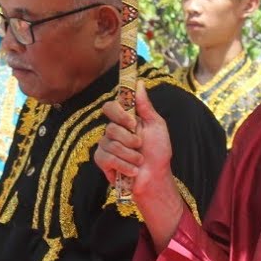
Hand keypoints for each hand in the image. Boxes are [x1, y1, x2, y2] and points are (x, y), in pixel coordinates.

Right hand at [94, 84, 186, 249]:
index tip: (132, 122)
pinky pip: (107, 159)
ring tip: (139, 161)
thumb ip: (145, 106)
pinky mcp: (102, 162)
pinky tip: (132, 171)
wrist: (156, 177)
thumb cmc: (158, 151)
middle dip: (130, 140)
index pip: (110, 107)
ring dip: (130, 156)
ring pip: (111, 145)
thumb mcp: (156, 125)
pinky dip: (123, 166)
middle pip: (110, 128)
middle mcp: (113, 131)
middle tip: (140, 146)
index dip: (118, 113)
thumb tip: (139, 83)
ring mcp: (106, 146)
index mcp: (125, 120)